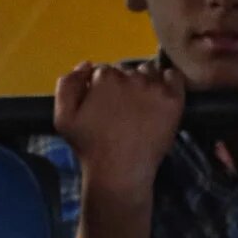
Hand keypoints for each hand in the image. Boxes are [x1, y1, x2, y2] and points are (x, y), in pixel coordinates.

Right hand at [54, 61, 184, 195]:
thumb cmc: (90, 147)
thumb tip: (87, 64)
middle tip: (122, 110)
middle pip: (127, 70)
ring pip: (149, 72)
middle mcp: (131, 77)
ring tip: (140, 106)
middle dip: (123, 85)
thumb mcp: (63, 117)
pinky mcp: (174, 100)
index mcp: (104, 77)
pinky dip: (168, 81)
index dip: (102, 88)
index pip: (104, 71)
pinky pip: (174, 77)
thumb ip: (67, 84)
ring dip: (144, 82)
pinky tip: (160, 97)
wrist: (120, 172)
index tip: (105, 105)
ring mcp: (155, 88)